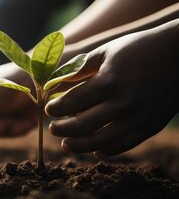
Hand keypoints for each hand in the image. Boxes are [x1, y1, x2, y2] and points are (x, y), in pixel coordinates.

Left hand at [46, 21, 178, 156]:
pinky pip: (125, 144)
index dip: (56, 109)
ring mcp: (139, 117)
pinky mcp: (151, 126)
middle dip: (62, 129)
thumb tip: (54, 84)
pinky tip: (94, 150)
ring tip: (65, 144)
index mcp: (109, 81)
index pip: (72, 103)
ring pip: (102, 141)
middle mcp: (124, 103)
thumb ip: (79, 69)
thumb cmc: (138, 48)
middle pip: (83, 125)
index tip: (48, 110)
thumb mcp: (106, 51)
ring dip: (79, 146)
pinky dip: (106, 150)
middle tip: (52, 128)